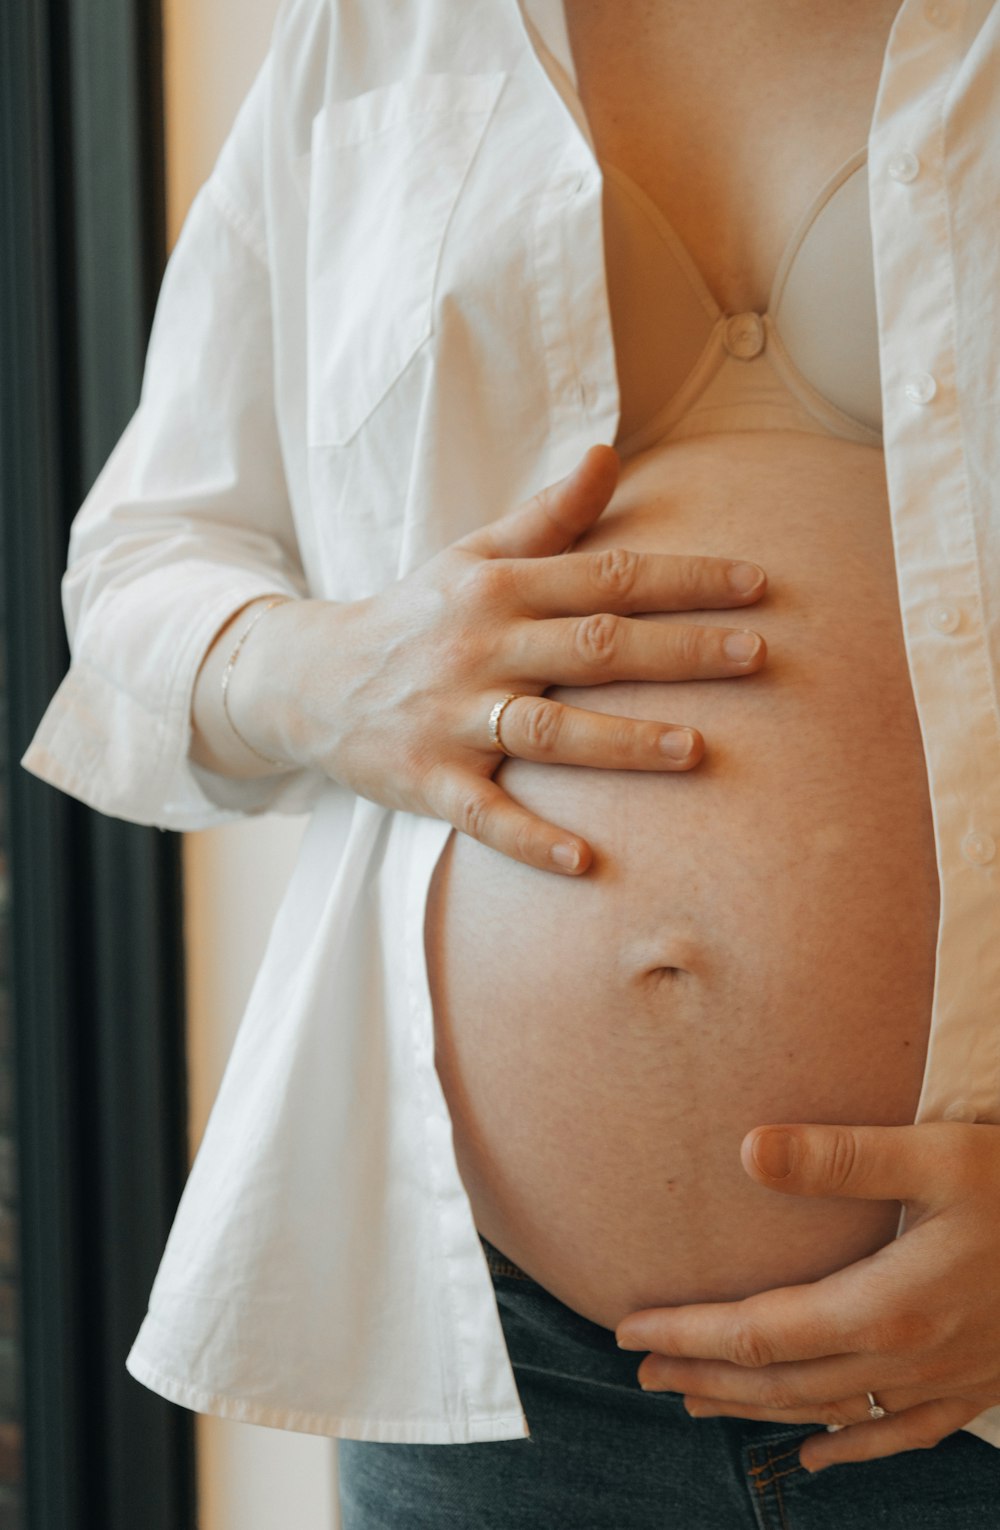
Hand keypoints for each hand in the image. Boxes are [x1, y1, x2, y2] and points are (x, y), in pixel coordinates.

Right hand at [245, 443, 767, 874]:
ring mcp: (454, 716)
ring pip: (550, 728)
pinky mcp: (428, 779)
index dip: (685, 580)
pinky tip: (585, 861)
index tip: (760, 584)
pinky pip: (485, 813)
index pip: (607, 577)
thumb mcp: (471, 557)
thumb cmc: (414, 616)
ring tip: (697, 751)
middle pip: (594, 646)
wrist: (308, 680)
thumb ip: (547, 515)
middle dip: (679, 651)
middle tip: (759, 656)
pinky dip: (531, 837)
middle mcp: (481, 647)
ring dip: (623, 741)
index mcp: (499, 589)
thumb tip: (609, 454)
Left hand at [615, 1120, 999, 1469]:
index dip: (690, 1333)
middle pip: (781, 1381)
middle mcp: (907, 1359)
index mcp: (887, 1306)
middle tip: (643, 1371)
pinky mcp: (974, 1388)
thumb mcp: (938, 1157)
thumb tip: (748, 1150)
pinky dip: (845, 1449)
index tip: (631, 1329)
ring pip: (827, 1412)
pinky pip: (896, 1436)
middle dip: (705, 1376)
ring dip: (754, 1409)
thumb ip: (841, 1158)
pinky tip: (813, 1455)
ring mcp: (943, 1383)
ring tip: (696, 1402)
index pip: (761, 1332)